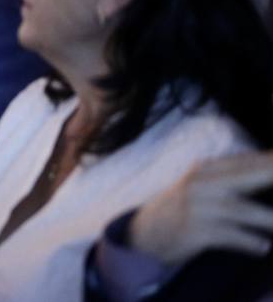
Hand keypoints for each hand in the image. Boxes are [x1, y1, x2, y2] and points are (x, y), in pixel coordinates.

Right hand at [129, 152, 272, 265]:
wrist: (146, 232)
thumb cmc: (182, 207)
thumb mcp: (199, 184)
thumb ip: (228, 176)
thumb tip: (265, 167)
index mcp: (204, 169)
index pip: (243, 162)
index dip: (266, 160)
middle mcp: (199, 184)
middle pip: (244, 178)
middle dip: (268, 174)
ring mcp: (197, 207)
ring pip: (240, 210)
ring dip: (265, 218)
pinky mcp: (195, 230)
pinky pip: (229, 236)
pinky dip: (248, 242)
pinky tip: (264, 246)